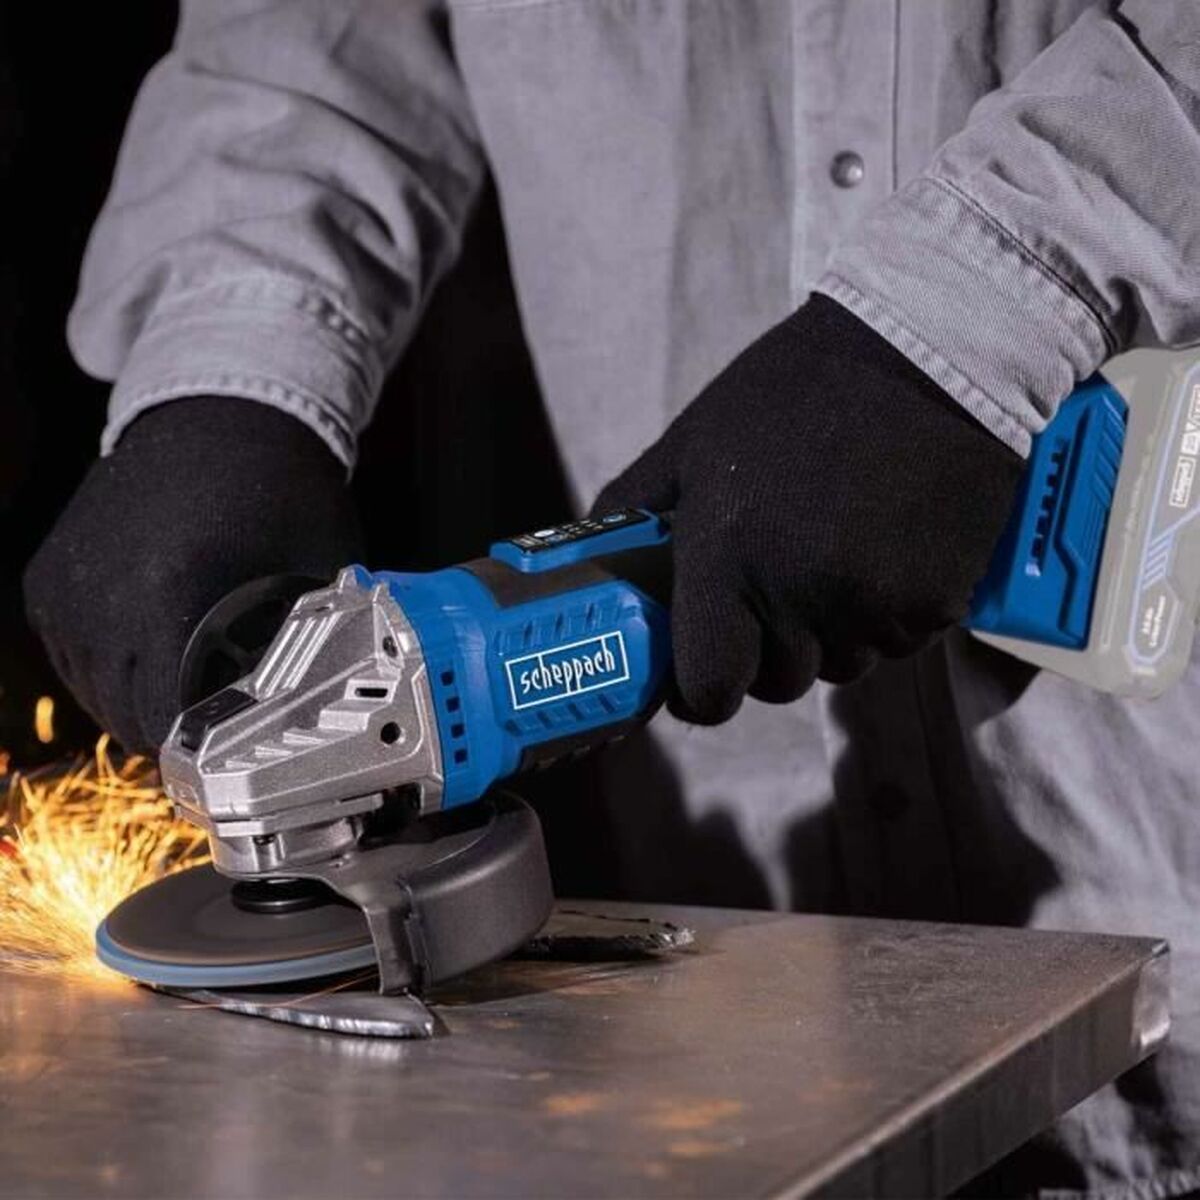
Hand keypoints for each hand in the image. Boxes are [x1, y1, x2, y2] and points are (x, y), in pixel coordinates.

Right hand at [23, 397, 362, 752]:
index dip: (207, 747)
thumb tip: (314, 707)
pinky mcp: (48, 579)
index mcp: (170, 599)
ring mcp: (65, 590)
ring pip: (94, 693)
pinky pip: (72, 656)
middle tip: (217, 718)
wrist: (222, 413)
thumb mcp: (318, 574)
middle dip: (176, 730)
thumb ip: (309, 648)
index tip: (233, 746)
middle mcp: (102, 600)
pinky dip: (109, 664)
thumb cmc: (280, 489)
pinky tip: (153, 648)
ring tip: (188, 682)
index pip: (168, 723)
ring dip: (138, 700)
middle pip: (126, 717)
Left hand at [592, 294, 1022, 723]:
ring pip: (842, 665)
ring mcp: (874, 608)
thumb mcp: (695, 439)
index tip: (704, 672)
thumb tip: (592, 559)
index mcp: (727, 560)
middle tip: (775, 586)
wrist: (933, 353)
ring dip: (833, 632)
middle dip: (768, 652)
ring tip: (838, 551)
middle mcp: (800, 598)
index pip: (708, 690)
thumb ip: (633, 506)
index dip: (701, 691)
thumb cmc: (799, 391)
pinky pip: (899, 641)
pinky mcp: (938, 606)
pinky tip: (888, 547)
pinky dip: (889, 613)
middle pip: (778, 683)